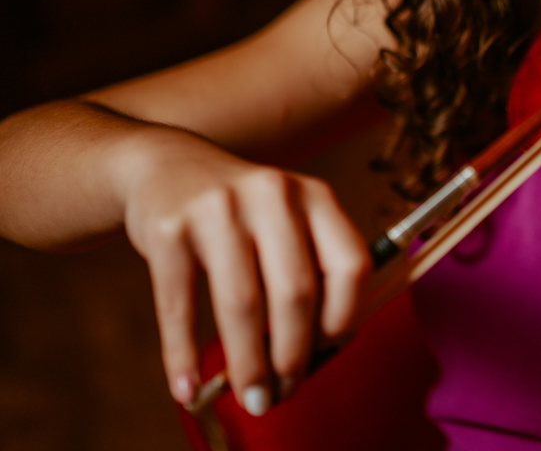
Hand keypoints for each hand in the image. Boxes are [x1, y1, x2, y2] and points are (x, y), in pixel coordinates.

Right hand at [118, 125, 370, 414]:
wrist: (166, 166)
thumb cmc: (242, 211)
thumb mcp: (288, 218)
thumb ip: (310, 267)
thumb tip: (320, 352)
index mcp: (315, 196)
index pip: (350, 262)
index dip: (344, 314)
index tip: (330, 349)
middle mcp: (272, 194)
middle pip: (296, 291)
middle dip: (293, 354)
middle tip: (284, 392)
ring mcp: (218, 208)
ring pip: (241, 303)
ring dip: (247, 364)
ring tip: (252, 398)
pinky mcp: (169, 229)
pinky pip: (180, 306)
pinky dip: (183, 355)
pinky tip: (188, 388)